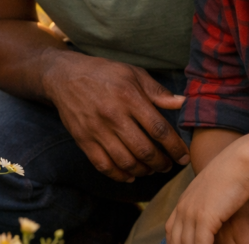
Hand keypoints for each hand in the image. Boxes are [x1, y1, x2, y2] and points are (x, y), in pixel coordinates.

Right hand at [44, 54, 188, 179]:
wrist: (64, 76)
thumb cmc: (103, 73)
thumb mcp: (132, 73)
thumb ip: (157, 91)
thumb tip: (183, 103)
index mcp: (129, 97)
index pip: (159, 129)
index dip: (175, 147)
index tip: (184, 156)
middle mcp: (113, 115)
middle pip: (145, 150)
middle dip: (162, 163)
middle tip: (169, 166)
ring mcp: (97, 130)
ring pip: (126, 162)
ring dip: (144, 171)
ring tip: (152, 169)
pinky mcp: (83, 140)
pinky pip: (104, 166)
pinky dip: (120, 175)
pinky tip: (130, 174)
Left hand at [166, 144, 248, 243]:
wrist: (237, 162)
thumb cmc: (232, 176)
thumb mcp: (212, 192)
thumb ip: (204, 205)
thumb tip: (209, 219)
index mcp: (184, 202)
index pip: (171, 231)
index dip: (174, 243)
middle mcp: (183, 208)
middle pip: (176, 240)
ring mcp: (192, 213)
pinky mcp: (204, 217)